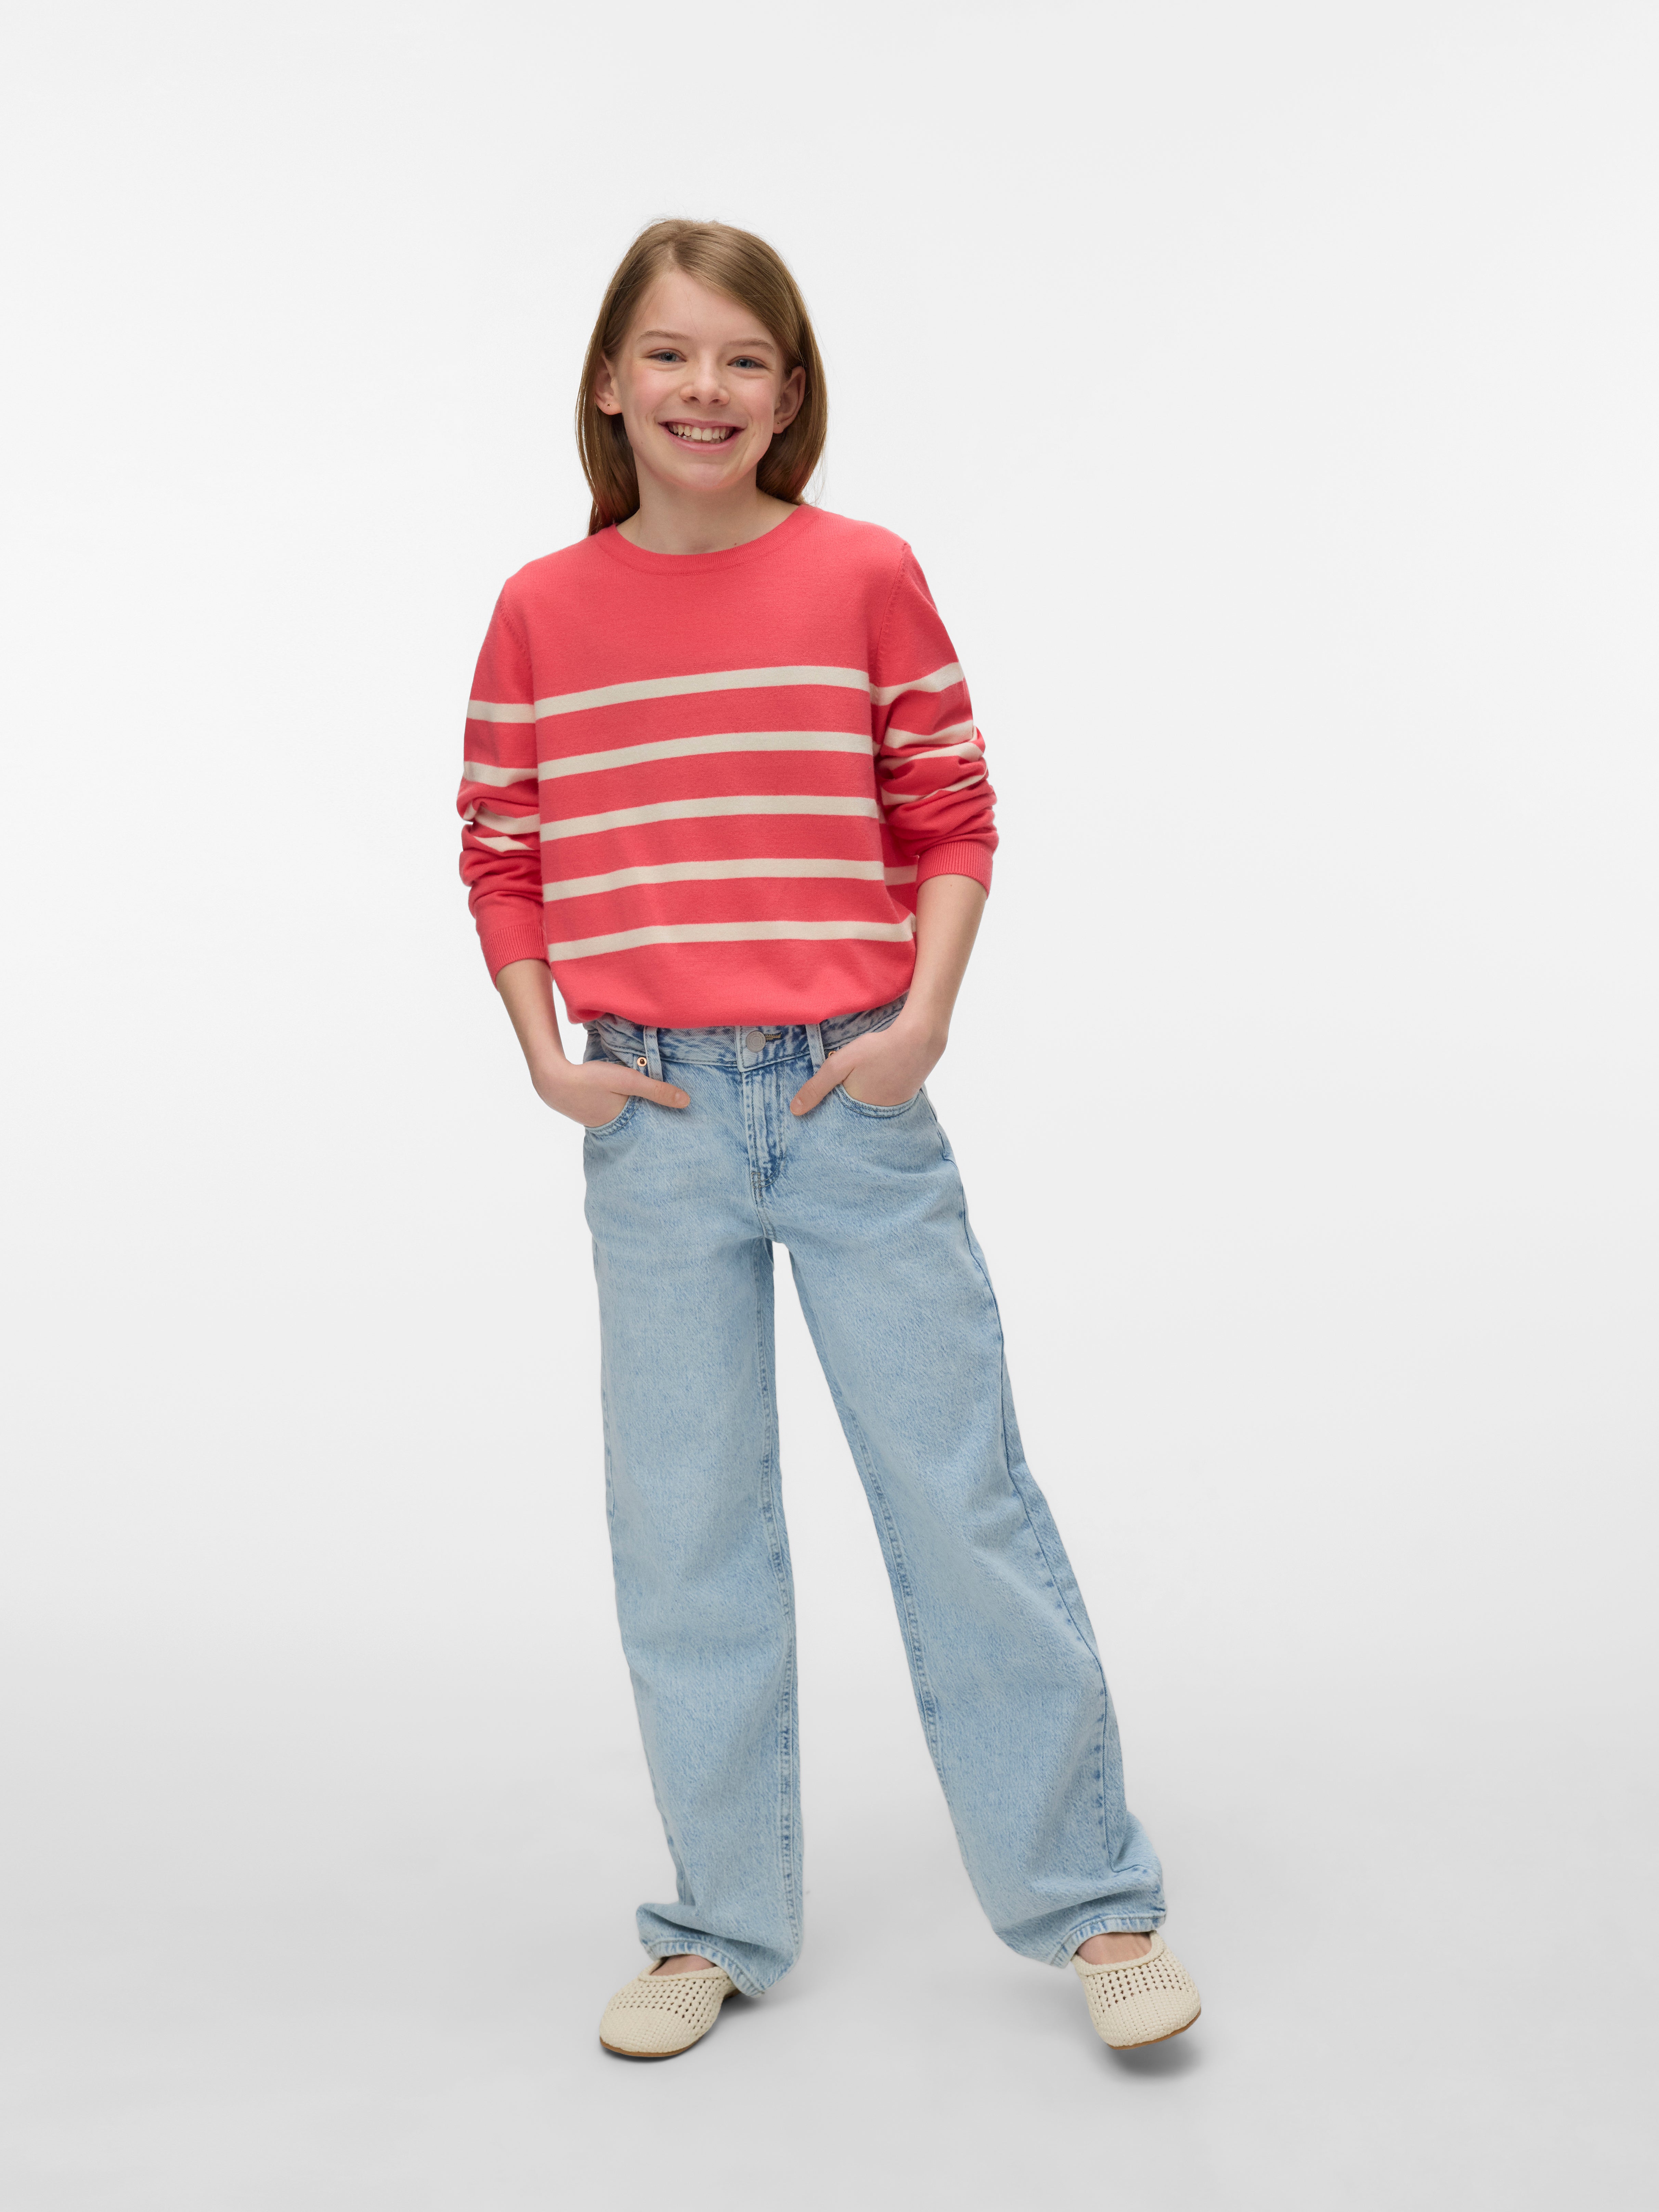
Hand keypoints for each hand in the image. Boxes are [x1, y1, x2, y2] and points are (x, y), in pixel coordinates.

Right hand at [530, 1053, 687, 1127]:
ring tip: (650, 1112)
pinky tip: (622, 1102)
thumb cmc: (590, 1080)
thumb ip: (656, 1090)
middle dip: (651, 1124)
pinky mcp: (587, 1111)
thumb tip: (687, 1102)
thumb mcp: (628, 1081)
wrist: (551, 1079)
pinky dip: (620, 1108)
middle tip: (671, 1127)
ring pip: (624, 1119)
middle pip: (637, 1127)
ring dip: (634, 1115)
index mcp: (623, 1123)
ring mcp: (596, 1121)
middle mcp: (611, 1127)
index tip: (681, 1130)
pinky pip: (611, 1112)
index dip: (664, 1128)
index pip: (650, 1128)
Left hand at [789, 1014, 945, 1115]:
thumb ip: (816, 1087)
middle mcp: (876, 1115)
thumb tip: (794, 1111)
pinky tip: (876, 1078)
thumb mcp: (839, 1064)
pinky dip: (877, 1092)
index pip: (836, 1121)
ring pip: (868, 1107)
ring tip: (858, 1084)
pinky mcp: (904, 1097)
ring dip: (860, 1099)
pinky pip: (884, 1100)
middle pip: (852, 1116)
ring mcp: (893, 1107)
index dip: (826, 1114)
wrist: (919, 1040)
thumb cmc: (877, 1050)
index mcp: (857, 1111)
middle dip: (842, 1107)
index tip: (816, 1110)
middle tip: (840, 1090)